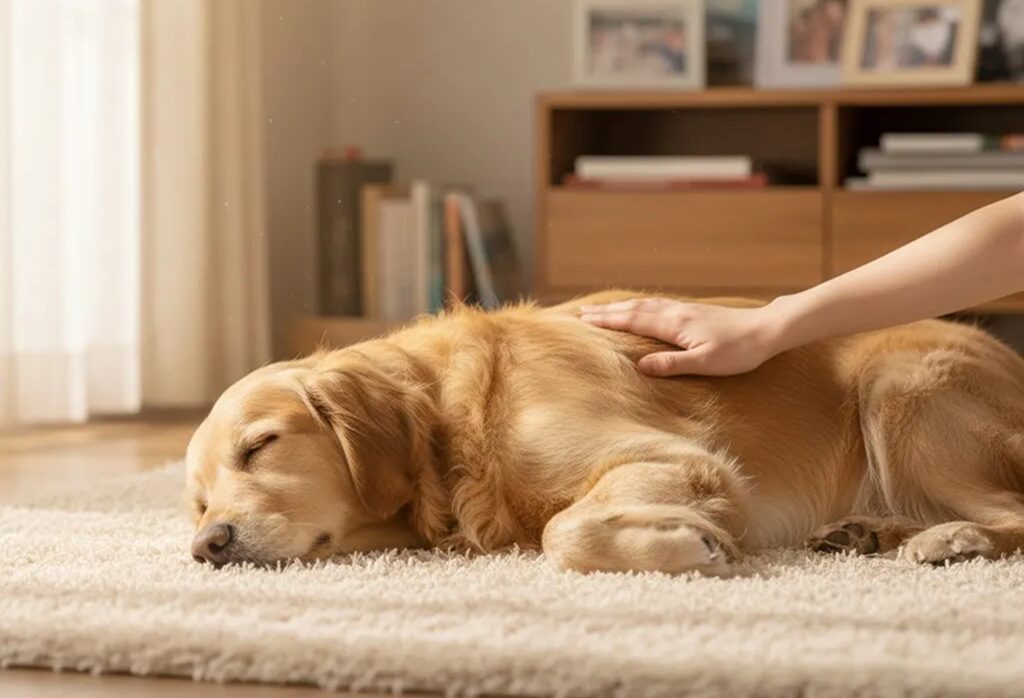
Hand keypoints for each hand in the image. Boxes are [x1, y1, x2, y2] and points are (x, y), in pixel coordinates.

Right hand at [579, 298, 782, 376]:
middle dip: (607, 311)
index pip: (632, 321)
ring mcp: (684, 310)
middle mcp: (675, 312)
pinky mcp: (693, 312)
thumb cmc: (738, 351)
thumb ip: (672, 364)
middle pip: (634, 309)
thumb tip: (640, 366)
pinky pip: (657, 305)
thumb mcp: (705, 363)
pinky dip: (640, 306)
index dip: (607, 321)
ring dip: (621, 307)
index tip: (584, 320)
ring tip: (603, 309)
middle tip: (582, 313)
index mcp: (674, 324)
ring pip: (644, 305)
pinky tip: (640, 309)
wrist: (766, 330)